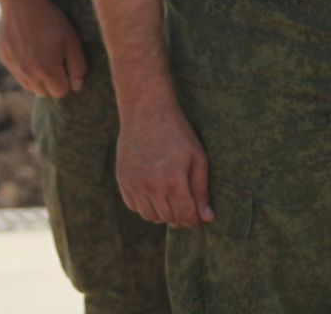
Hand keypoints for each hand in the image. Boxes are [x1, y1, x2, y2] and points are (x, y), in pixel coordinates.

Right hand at [0, 0, 88, 97]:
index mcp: (47, 70)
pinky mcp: (6, 59)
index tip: (67, 67)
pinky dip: (26, 70)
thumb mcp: (72, 40)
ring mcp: (15, 67)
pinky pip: (18, 74)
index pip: (60, 92)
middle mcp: (29, 73)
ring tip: (43, 59)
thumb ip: (78, 66)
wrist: (22, 2)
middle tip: (56, 63)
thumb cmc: (51, 20)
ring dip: (39, 80)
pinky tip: (30, 52)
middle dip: (53, 84)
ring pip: (30, 86)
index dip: (67, 81)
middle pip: (44, 93)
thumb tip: (76, 86)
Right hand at [117, 97, 213, 227]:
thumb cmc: (177, 133)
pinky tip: (155, 193)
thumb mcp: (197, 159)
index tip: (198, 215)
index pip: (186, 216)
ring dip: (162, 214)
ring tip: (171, 200)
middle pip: (168, 218)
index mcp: (173, 179)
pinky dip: (145, 206)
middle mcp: (151, 184)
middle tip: (186, 207)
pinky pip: (134, 206)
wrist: (146, 111)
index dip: (195, 220)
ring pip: (149, 216)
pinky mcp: (122, 178)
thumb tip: (207, 219)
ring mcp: (134, 182)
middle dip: (180, 217)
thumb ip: (202, 191)